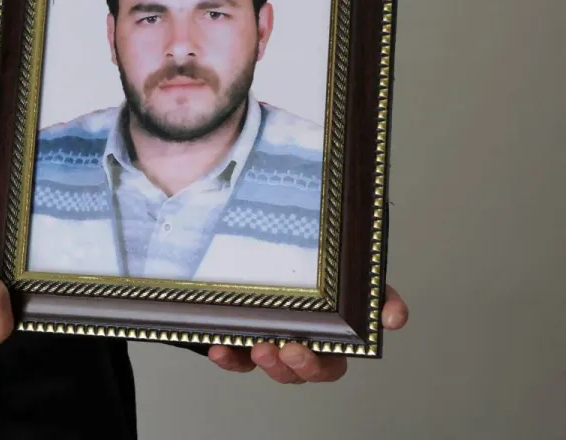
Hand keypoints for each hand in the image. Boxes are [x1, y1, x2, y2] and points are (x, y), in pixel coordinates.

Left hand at [207, 284, 409, 382]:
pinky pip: (234, 353)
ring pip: (267, 365)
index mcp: (328, 338)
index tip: (304, 350)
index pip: (331, 363)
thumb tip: (395, 317)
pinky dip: (227, 355)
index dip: (320, 364)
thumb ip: (379, 294)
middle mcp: (298, 343)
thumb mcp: (358, 277)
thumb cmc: (321, 268)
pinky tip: (218, 346)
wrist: (273, 242)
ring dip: (262, 362)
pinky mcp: (240, 333)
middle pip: (300, 370)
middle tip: (288, 349)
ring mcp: (268, 339)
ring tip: (257, 347)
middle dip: (295, 366)